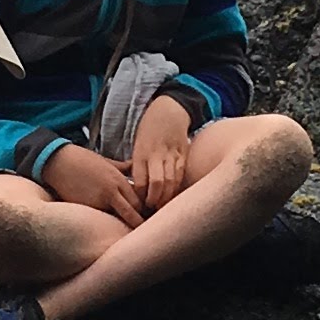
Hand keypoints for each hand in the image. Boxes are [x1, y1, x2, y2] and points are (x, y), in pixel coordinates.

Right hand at [39, 143, 142, 227]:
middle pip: (132, 214)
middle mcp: (111, 193)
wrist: (59, 161)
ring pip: (116, 220)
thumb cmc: (82, 160)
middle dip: (138, 223)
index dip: (144, 211)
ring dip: (121, 225)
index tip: (147, 218)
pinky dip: (104, 224)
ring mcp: (97, 202)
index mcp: (118, 180)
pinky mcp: (84, 209)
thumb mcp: (106, 162)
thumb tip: (135, 166)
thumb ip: (123, 167)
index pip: (140, 202)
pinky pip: (99, 220)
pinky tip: (106, 228)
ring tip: (127, 233)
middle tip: (142, 232)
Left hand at [130, 95, 194, 212]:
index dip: (140, 197)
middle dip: (154, 200)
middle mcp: (157, 154)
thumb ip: (138, 165)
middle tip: (151, 209)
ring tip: (162, 206)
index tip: (139, 205)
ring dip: (167, 197)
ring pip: (171, 181)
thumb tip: (135, 189)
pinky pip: (181, 174)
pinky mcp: (184, 153)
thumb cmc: (149, 130)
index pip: (141, 181)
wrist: (168, 110)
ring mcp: (172, 154)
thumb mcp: (138, 145)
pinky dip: (177, 187)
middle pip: (157, 183)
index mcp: (141, 153)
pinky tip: (173, 195)